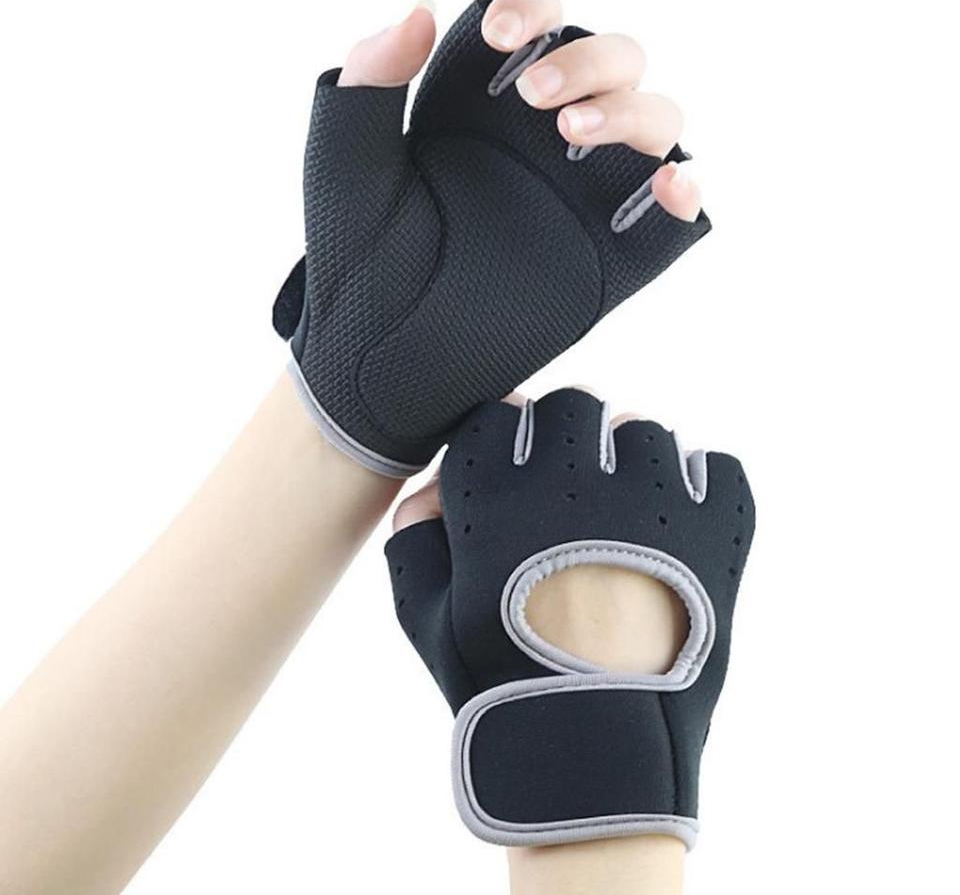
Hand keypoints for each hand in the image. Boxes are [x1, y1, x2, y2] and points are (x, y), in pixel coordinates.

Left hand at [275, 0, 710, 474]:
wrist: (377, 360)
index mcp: (482, 108)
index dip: (533, 10)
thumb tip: (422, 10)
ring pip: (654, 122)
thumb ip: (368, 81)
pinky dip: (685, 193)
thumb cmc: (355, 263)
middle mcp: (540, 144)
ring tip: (573, 134)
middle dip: (589, 60)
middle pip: (614, 61)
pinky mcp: (607, 263)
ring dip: (633, 111)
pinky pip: (669, 220)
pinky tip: (667, 186)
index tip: (502, 38)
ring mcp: (580, 200)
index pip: (537, 26)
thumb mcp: (343, 166)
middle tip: (536, 100)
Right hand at [385, 386, 754, 846]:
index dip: (501, 442)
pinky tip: (677, 525)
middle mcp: (575, 481)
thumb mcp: (426, 615)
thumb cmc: (501, 684)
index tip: (509, 471)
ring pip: (644, 429)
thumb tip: (434, 491)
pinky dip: (700, 487)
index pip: (501, 413)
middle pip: (573, 405)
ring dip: (629, 460)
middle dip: (562, 437)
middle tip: (566, 489)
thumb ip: (416, 537)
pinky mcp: (716, 530)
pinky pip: (718, 467)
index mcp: (499, 494)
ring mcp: (652, 500)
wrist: (592, 751)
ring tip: (625, 513)